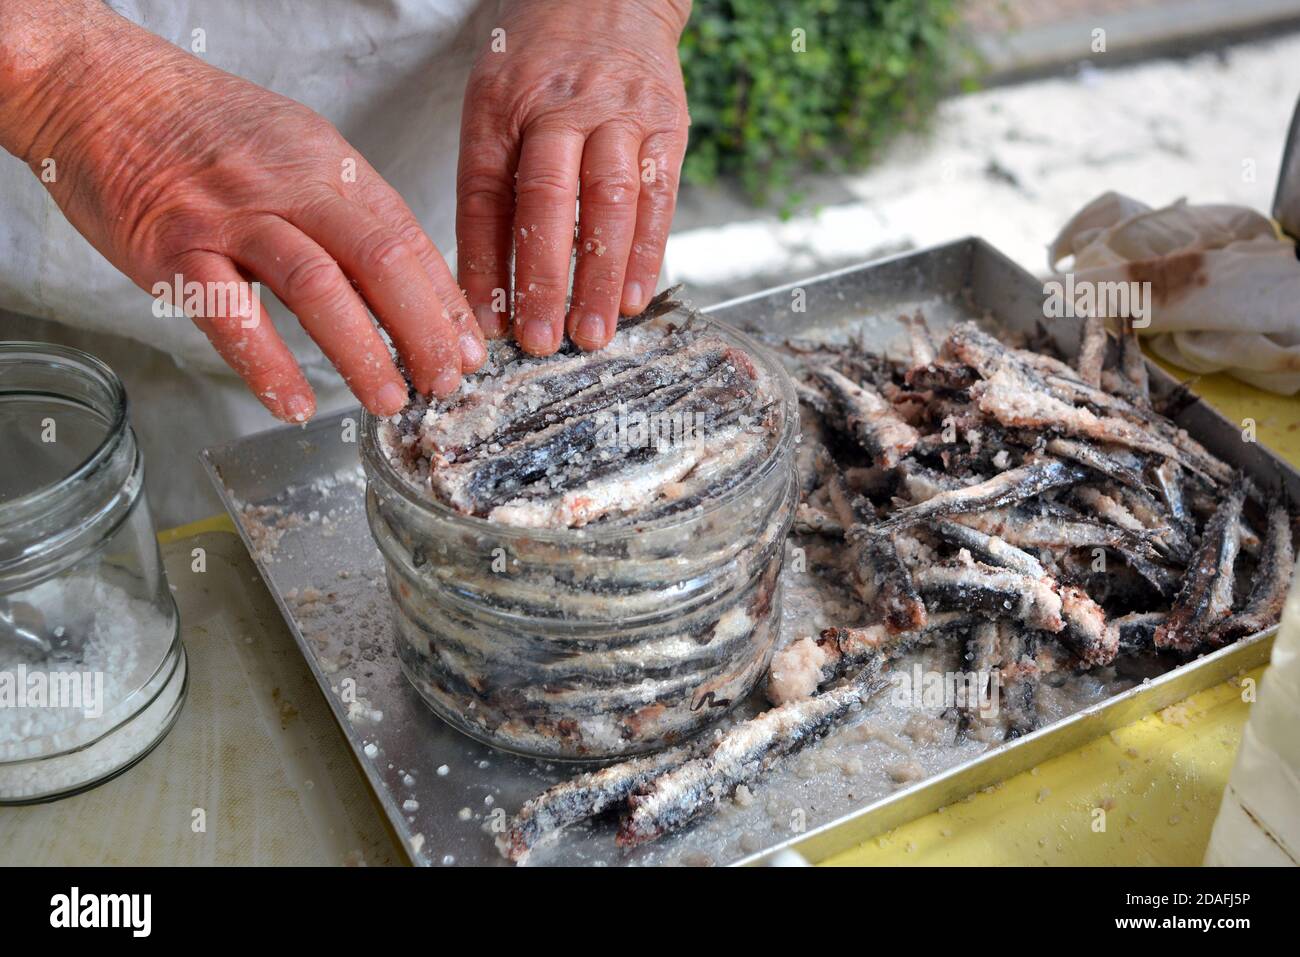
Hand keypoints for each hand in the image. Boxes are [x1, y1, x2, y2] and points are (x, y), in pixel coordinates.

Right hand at [0, 0, 483, 420]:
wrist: (99, 87)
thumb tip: (405, 276)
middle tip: (446, 380)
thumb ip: (344, 208)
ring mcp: (229, 216)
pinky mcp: (172, 248)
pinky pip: (229, 314)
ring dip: (362, 351)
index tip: (469, 346)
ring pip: (316, 285)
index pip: (404, 236)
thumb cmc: (198, 128)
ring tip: (390, 400)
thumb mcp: (293, 148)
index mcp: (326, 164)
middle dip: (424, 329)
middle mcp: (287, 185)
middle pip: (378, 259)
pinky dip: (267, 365)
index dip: (443, 298)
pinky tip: (294, 404)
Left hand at [457, 0, 691, 354]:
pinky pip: (658, 196)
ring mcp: (618, 113)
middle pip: (547, 200)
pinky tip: (635, 298)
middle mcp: (559, 108)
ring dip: (598, 277)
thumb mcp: (493, 106)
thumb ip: (491, 187)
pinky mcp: (666, 124)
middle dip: (542, 278)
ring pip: (608, 203)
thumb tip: (480, 285)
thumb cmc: (539, 63)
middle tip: (539, 342)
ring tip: (591, 334)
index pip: (486, 195)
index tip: (483, 325)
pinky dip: (647, 251)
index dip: (485, 265)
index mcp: (502, 106)